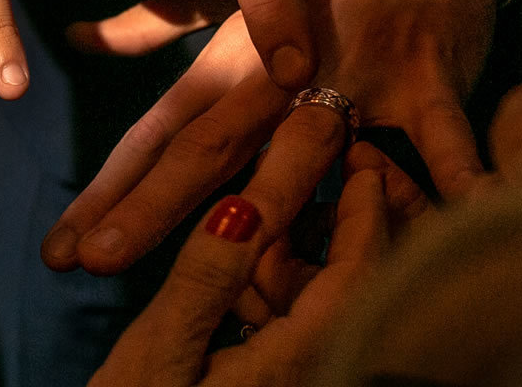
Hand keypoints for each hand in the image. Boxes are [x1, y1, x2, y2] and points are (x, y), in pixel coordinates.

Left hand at [45, 0, 519, 275]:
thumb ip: (155, 23)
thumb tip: (79, 36)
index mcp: (234, 56)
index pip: (160, 130)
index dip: (112, 187)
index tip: (64, 243)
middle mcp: (281, 72)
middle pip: (206, 147)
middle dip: (148, 208)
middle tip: (87, 260)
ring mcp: (356, 76)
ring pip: (303, 151)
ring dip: (262, 213)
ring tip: (221, 277)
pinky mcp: (428, 78)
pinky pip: (441, 137)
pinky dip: (449, 179)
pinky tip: (448, 225)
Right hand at [90, 167, 389, 386]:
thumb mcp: (158, 349)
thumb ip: (205, 277)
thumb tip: (247, 204)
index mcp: (294, 363)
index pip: (354, 276)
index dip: (364, 213)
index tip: (360, 157)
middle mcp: (309, 372)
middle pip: (352, 287)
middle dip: (347, 223)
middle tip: (332, 164)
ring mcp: (290, 379)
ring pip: (322, 304)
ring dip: (306, 253)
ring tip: (277, 206)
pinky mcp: (269, 384)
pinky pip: (294, 326)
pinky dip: (281, 287)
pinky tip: (249, 266)